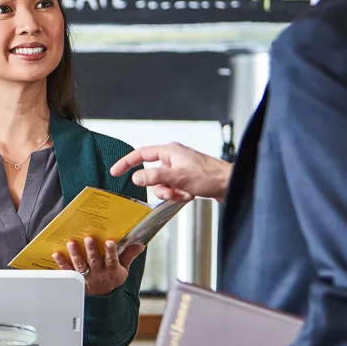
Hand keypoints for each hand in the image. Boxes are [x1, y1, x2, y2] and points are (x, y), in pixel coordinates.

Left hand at [52, 237, 144, 295]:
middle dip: (91, 249)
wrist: (102, 300)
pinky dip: (61, 263)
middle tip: (88, 238)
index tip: (110, 242)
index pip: (112, 260)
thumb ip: (129, 256)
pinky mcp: (76, 279)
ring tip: (71, 243)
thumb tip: (140, 245)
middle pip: (94, 261)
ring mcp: (86, 277)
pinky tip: (56, 254)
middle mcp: (98, 273)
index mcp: (111, 270)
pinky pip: (68, 271)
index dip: (111, 251)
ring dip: (75, 254)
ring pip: (80, 265)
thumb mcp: (123, 270)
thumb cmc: (112, 281)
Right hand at [110, 143, 232, 202]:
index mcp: (170, 151)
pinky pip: (173, 188)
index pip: (141, 154)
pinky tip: (190, 194)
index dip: (126, 163)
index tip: (115, 172)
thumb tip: (136, 177)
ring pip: (163, 184)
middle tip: (171, 192)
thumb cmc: (209, 176)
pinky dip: (179, 194)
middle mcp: (174, 158)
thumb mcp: (178, 178)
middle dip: (160, 187)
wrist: (231, 184)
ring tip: (185, 193)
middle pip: (153, 174)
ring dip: (171, 193)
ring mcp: (180, 168)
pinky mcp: (187, 178)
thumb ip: (155, 177)